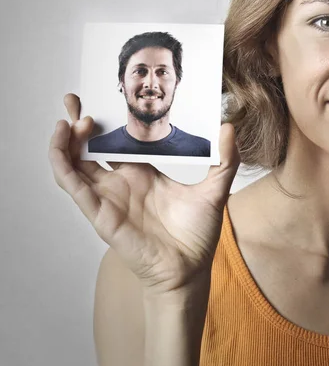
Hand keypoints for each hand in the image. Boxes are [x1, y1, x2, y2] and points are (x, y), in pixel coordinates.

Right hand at [48, 94, 239, 296]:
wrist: (189, 269)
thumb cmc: (197, 233)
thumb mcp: (215, 188)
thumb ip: (224, 159)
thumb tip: (229, 126)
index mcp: (143, 173)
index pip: (119, 140)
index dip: (109, 120)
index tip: (108, 96)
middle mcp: (121, 182)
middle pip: (92, 147)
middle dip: (80, 122)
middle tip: (75, 97)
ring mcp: (108, 196)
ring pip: (75, 163)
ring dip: (67, 139)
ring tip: (71, 115)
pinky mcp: (100, 212)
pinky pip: (73, 185)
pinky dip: (62, 163)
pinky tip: (62, 142)